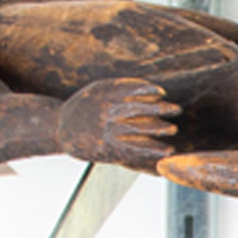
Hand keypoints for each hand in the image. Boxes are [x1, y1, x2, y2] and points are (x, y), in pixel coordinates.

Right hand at [59, 78, 178, 164]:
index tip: (161, 93)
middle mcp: (106, 110)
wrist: (61, 128)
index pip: (130, 89)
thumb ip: (119, 86)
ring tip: (173, 129)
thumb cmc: (84, 107)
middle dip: (160, 109)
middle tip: (176, 109)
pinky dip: (152, 150)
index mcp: (103, 93)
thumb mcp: (96, 89)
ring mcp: (108, 130)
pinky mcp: (109, 148)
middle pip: (138, 108)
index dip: (148, 91)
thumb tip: (149, 89)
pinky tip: (166, 150)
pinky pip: (135, 149)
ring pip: (139, 129)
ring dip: (158, 129)